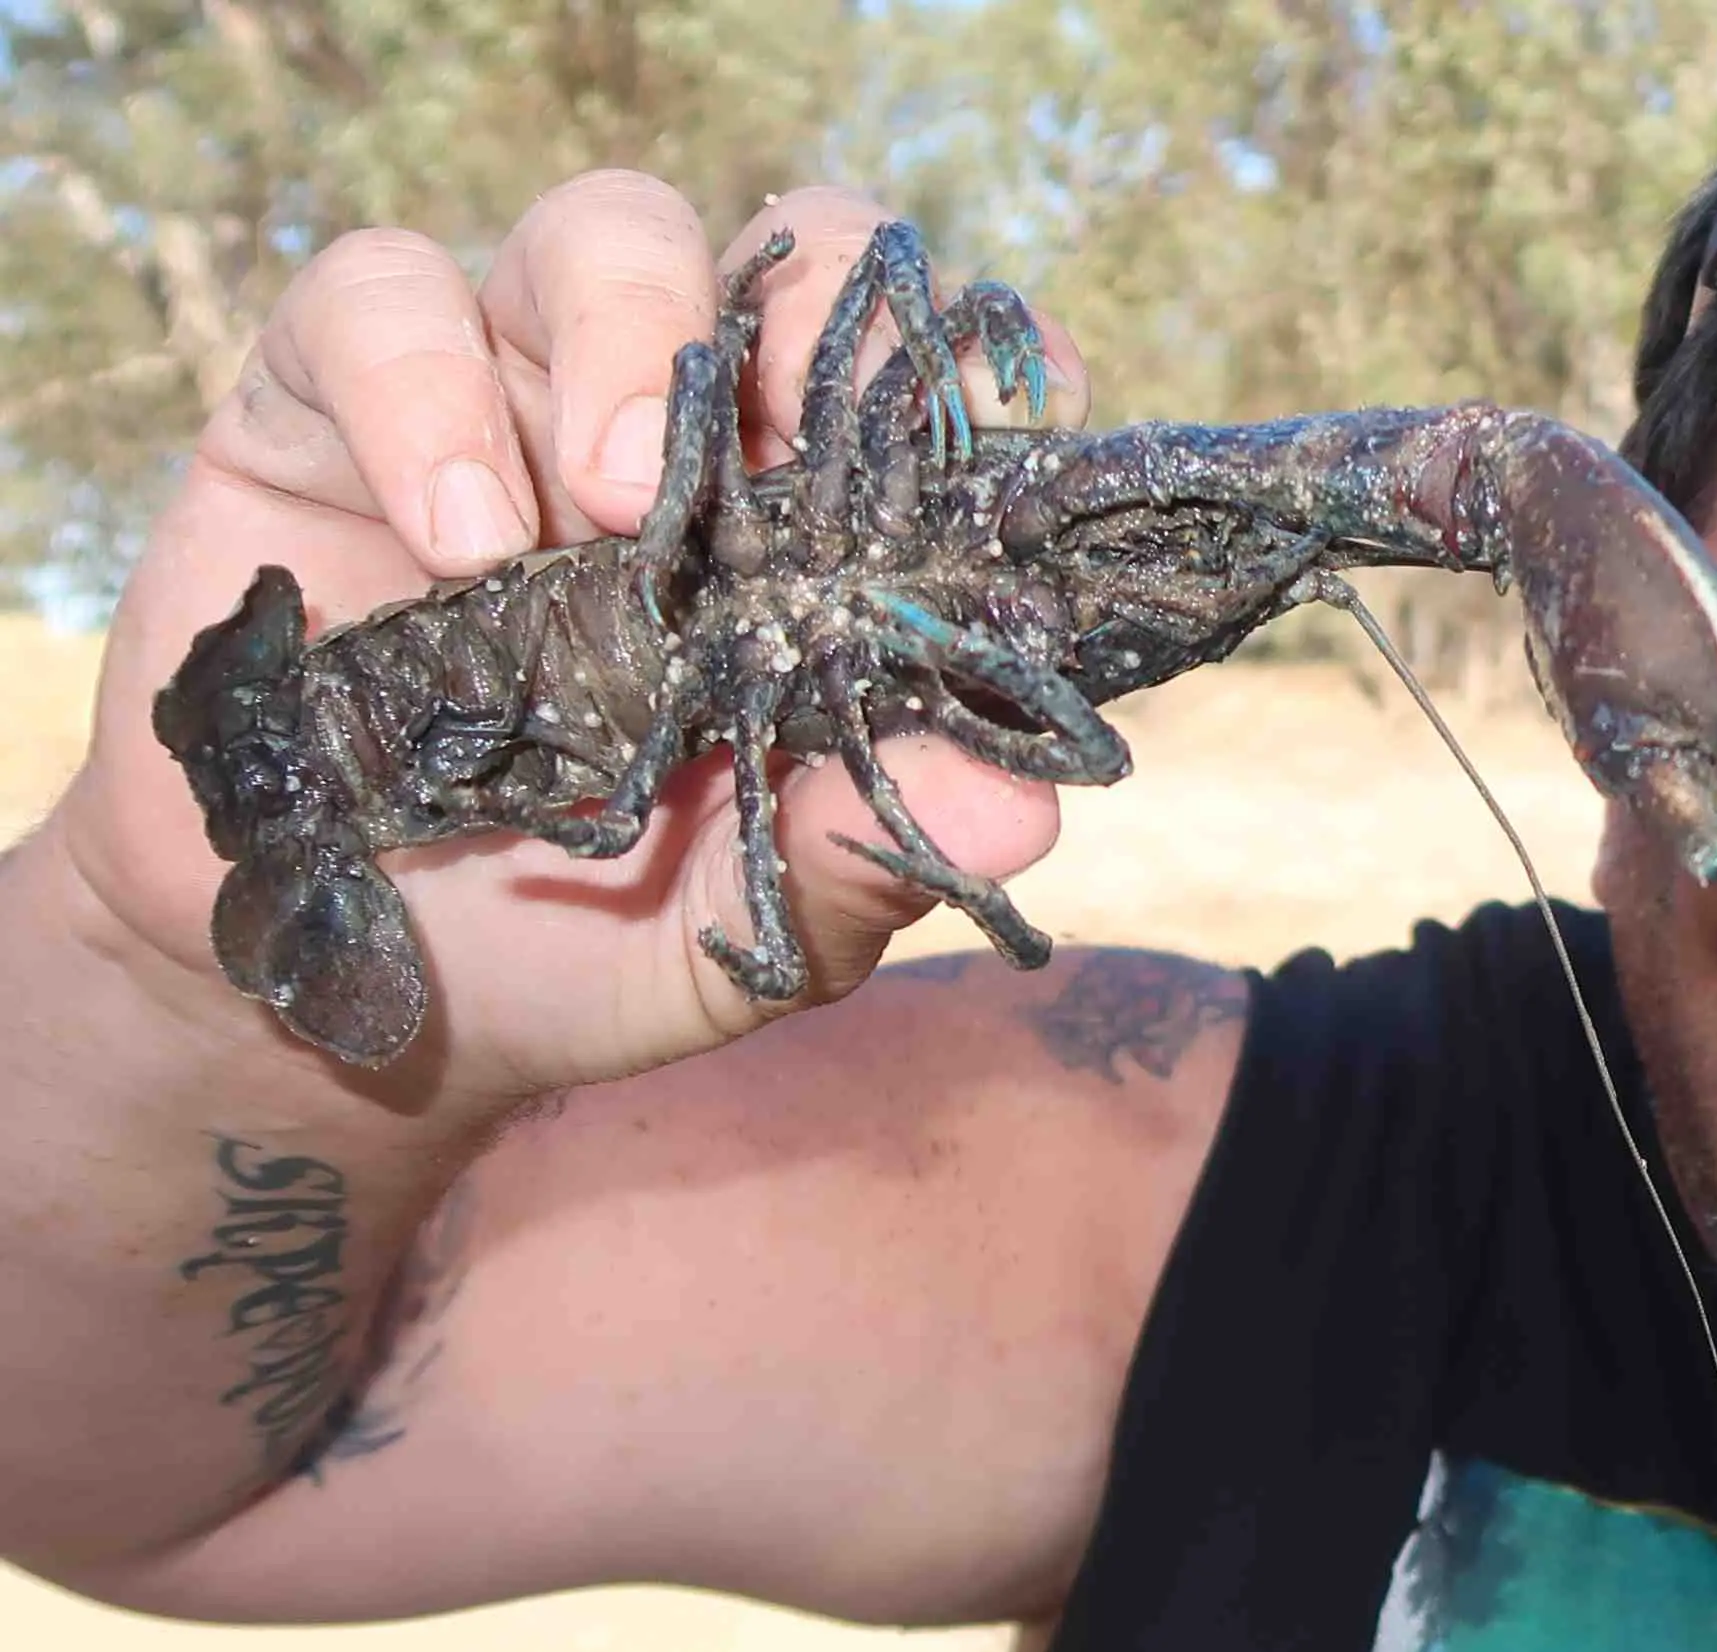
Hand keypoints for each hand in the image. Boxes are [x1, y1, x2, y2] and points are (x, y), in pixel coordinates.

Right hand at [48, 173, 1089, 1105]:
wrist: (341, 986)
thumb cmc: (582, 939)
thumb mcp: (749, 929)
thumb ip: (865, 859)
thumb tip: (1012, 811)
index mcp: (824, 535)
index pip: (939, 383)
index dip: (991, 370)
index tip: (1013, 426)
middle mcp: (693, 433)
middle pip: (794, 253)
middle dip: (815, 313)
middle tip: (787, 449)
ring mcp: (517, 391)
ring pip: (601, 229)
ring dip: (628, 336)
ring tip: (615, 504)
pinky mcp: (331, 398)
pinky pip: (376, 295)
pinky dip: (421, 391)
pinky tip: (458, 538)